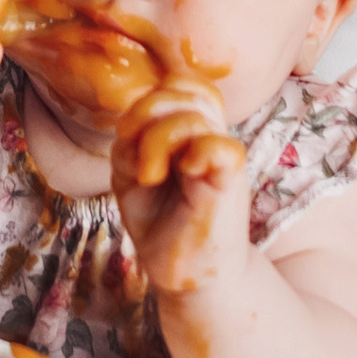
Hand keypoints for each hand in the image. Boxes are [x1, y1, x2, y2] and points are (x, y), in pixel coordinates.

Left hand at [113, 76, 247, 298]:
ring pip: (196, 115)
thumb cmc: (160, 222)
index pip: (177, 85)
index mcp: (186, 132)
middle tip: (135, 159)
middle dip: (146, 114)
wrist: (184, 272)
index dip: (148, 99)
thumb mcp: (130, 174)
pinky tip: (185, 172)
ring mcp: (220, 160)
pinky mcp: (230, 184)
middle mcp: (206, 138)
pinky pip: (223, 147)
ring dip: (159, 140)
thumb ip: (131, 141)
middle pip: (183, 90)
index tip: (126, 137)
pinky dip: (198, 152)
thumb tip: (133, 123)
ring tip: (149, 177)